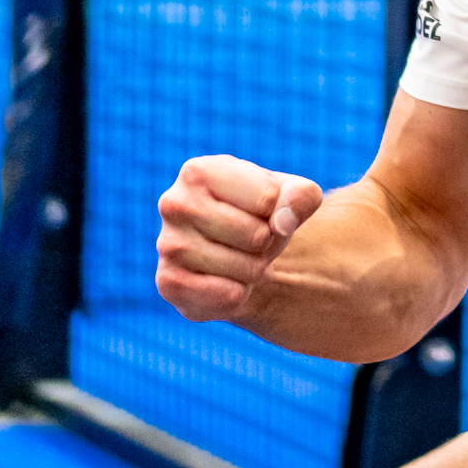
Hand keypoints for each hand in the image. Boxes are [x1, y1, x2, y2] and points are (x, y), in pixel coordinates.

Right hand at [157, 154, 324, 321]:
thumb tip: (283, 222)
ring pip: (245, 268)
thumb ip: (301, 196)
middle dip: (266, 242)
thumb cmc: (261, 215)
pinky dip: (238, 294)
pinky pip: (225, 295)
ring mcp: (167, 245)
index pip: (268, 200)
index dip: (279, 212)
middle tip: (252, 239)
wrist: (236, 255)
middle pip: (256, 235)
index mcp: (199, 171)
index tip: (263, 212)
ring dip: (255, 269)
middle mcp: (174, 204)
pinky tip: (226, 282)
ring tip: (239, 257)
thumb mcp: (292, 195)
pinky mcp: (169, 283)